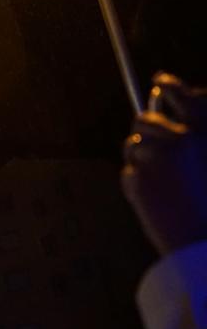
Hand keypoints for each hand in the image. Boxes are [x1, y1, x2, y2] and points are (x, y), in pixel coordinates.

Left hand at [121, 73, 206, 254]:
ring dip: (140, 161)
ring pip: (133, 147)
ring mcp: (156, 157)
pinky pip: (129, 173)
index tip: (161, 81)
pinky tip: (156, 202)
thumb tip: (171, 115)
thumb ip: (195, 139)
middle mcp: (181, 139)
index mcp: (206, 134)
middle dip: (144, 131)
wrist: (203, 247)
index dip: (171, 87)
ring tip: (164, 187)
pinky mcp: (136, 177)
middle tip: (154, 151)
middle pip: (145, 120)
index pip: (185, 97)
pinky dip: (137, 185)